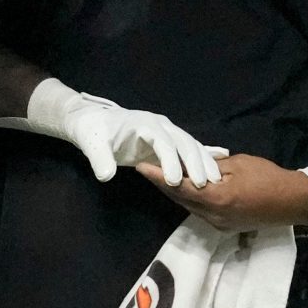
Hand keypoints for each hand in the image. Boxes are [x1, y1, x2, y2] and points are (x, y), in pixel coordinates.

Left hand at [62, 98, 225, 187]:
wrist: (92, 122)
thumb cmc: (92, 131)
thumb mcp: (91, 144)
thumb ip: (99, 159)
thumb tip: (106, 176)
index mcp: (144, 123)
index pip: (162, 141)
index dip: (170, 160)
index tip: (176, 181)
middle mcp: (160, 125)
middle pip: (184, 141)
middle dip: (195, 162)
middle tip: (204, 184)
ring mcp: (167, 132)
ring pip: (191, 145)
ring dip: (204, 162)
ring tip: (215, 182)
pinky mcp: (167, 143)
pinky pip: (188, 150)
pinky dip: (203, 159)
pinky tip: (217, 170)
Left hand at [136, 153, 307, 231]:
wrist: (293, 202)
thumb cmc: (267, 177)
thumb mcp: (237, 164)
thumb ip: (211, 166)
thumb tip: (192, 163)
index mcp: (216, 198)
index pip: (178, 186)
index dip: (157, 177)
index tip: (141, 166)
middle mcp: (213, 216)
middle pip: (179, 199)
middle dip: (162, 184)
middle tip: (147, 168)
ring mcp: (218, 225)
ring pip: (188, 207)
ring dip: (175, 193)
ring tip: (161, 176)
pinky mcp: (224, 227)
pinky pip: (199, 211)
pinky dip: (189, 199)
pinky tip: (184, 188)